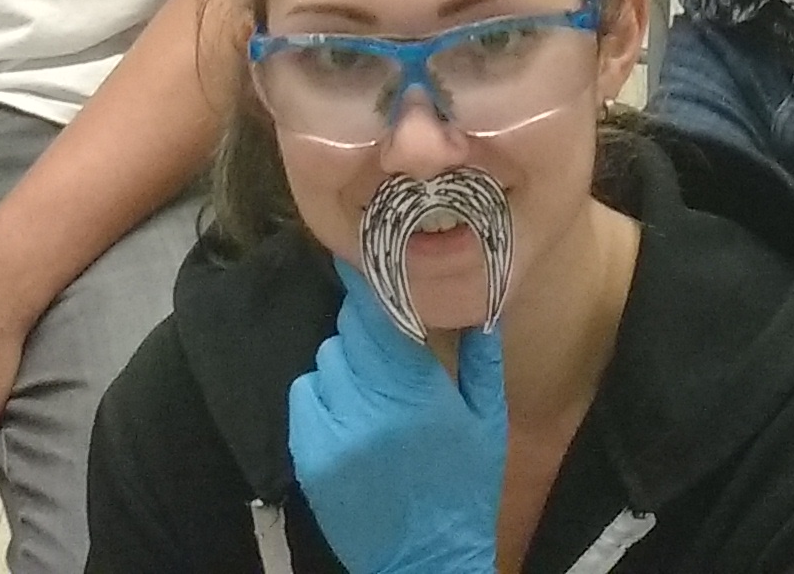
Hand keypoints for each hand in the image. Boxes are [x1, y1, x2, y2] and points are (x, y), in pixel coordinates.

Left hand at [287, 260, 504, 573]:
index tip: (362, 251)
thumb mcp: (488, 421)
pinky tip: (349, 418)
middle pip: (349, 330)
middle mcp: (372, 404)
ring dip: (345, 365)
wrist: (424, 559)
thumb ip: (482, 358)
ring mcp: (335, 430)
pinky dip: (323, 397)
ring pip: (326, 360)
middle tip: (386, 346)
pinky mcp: (309, 453)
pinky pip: (305, 394)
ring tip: (372, 393)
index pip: (378, 312)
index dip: (366, 277)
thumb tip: (478, 299)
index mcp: (419, 391)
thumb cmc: (463, 487)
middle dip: (366, 330)